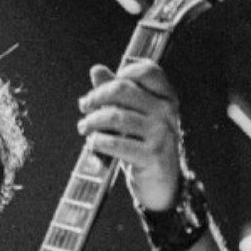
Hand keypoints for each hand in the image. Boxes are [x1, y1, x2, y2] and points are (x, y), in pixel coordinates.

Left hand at [77, 60, 183, 210]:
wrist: (161, 181)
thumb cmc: (143, 143)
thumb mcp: (134, 116)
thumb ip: (117, 92)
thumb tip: (96, 69)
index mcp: (166, 97)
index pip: (147, 71)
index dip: (122, 73)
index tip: (103, 88)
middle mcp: (166, 111)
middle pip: (123, 90)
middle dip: (96, 96)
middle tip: (84, 106)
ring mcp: (161, 133)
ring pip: (115, 116)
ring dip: (92, 121)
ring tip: (84, 127)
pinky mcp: (151, 155)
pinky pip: (115, 143)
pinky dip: (97, 142)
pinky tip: (92, 144)